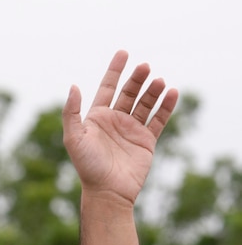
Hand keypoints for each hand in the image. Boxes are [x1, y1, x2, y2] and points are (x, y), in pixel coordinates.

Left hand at [62, 50, 178, 204]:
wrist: (107, 191)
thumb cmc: (87, 165)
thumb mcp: (74, 137)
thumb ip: (72, 112)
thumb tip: (73, 86)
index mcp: (97, 117)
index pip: (107, 87)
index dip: (115, 70)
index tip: (124, 53)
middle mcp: (115, 121)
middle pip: (129, 93)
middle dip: (137, 78)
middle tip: (145, 66)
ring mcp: (131, 130)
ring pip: (145, 103)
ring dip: (152, 90)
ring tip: (159, 80)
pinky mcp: (146, 140)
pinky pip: (159, 119)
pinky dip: (166, 106)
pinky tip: (172, 93)